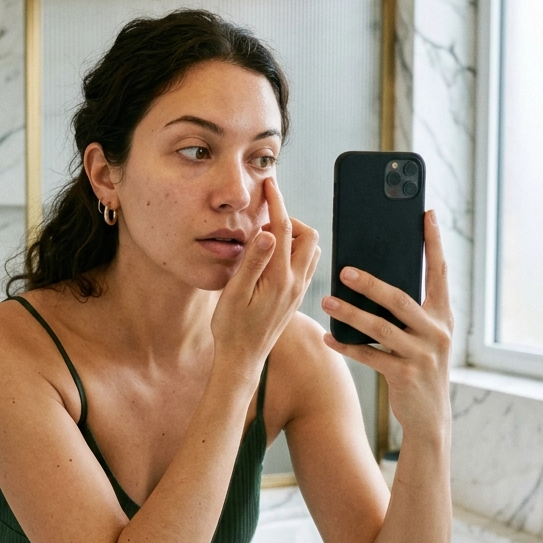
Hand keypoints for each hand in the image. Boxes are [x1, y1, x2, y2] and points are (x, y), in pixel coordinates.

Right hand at [211, 178, 319, 373]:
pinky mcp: (297, 296)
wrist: (243, 359)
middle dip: (289, 220)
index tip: (270, 184)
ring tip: (266, 241)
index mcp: (279, 278)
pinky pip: (307, 264)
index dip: (277, 202)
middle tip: (262, 226)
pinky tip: (273, 257)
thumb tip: (267, 234)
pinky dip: (295, 251)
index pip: (283, 229)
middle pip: (308, 235)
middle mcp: (295, 282)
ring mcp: (299, 290)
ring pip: (311, 249)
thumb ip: (252, 262)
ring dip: (294, 236)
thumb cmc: (231, 328)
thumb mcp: (233, 294)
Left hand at [321, 210, 452, 445]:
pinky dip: (347, 345)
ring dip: (351, 313)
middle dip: (371, 282)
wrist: (430, 417)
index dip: (433, 242)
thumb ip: (408, 308)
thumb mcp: (423, 334)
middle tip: (343, 268)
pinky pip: (370, 356)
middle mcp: (437, 330)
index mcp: (443, 314)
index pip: (439, 271)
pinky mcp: (406, 375)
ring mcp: (423, 354)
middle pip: (400, 299)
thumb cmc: (419, 366)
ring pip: (381, 328)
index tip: (425, 214)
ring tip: (327, 300)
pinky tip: (327, 337)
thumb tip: (375, 276)